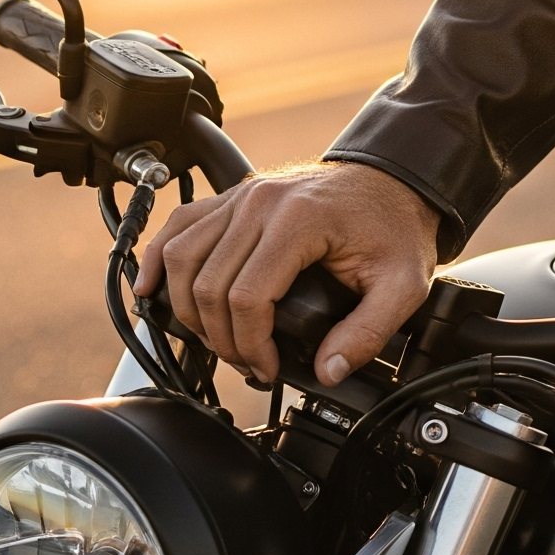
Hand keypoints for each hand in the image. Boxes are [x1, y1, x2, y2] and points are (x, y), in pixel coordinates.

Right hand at [133, 159, 439, 386]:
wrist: (393, 183)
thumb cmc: (394, 228)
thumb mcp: (403, 284)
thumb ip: (369, 333)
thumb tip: (328, 371)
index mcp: (299, 219)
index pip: (247, 296)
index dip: (250, 345)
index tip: (268, 368)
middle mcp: (260, 202)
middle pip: (208, 285)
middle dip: (221, 339)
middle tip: (247, 363)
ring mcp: (241, 196)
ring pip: (181, 258)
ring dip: (187, 310)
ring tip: (216, 341)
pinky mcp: (232, 198)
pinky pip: (179, 227)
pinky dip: (157, 260)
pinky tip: (152, 290)